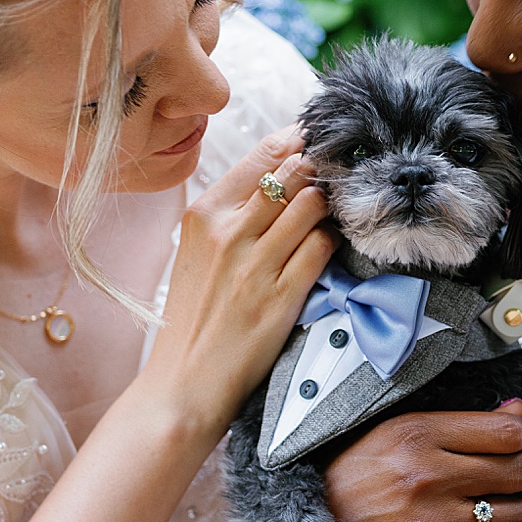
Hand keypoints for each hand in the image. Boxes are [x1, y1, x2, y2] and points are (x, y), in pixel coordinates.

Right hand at [137, 128, 333, 434]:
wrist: (185, 379)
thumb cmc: (196, 312)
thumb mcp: (198, 249)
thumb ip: (233, 211)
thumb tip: (278, 172)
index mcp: (204, 214)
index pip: (264, 155)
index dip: (299, 142)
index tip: (317, 142)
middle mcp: (228, 232)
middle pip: (294, 171)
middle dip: (321, 169)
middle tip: (335, 176)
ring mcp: (255, 263)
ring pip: (312, 203)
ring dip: (330, 205)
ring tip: (332, 214)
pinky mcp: (280, 296)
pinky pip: (322, 247)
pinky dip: (332, 240)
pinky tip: (330, 246)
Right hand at [324, 400, 521, 521]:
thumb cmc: (357, 472)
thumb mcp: (400, 430)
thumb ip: (462, 422)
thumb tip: (517, 414)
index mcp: (418, 434)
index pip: (507, 433)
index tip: (520, 442)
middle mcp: (428, 476)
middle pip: (519, 472)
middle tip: (509, 474)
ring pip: (516, 516)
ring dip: (513, 510)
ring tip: (496, 505)